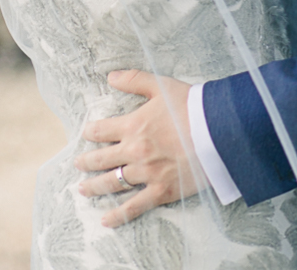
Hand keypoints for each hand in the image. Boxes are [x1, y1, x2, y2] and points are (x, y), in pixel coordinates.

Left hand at [73, 70, 201, 225]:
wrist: (219, 130)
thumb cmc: (192, 106)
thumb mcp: (160, 86)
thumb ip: (134, 80)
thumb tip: (110, 77)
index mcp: (132, 126)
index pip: (101, 131)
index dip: (91, 132)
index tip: (86, 134)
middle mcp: (135, 151)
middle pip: (102, 159)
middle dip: (87, 162)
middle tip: (78, 165)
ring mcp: (147, 173)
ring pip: (113, 183)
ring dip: (95, 187)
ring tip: (83, 189)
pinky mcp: (162, 190)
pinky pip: (135, 206)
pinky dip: (119, 215)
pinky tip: (106, 220)